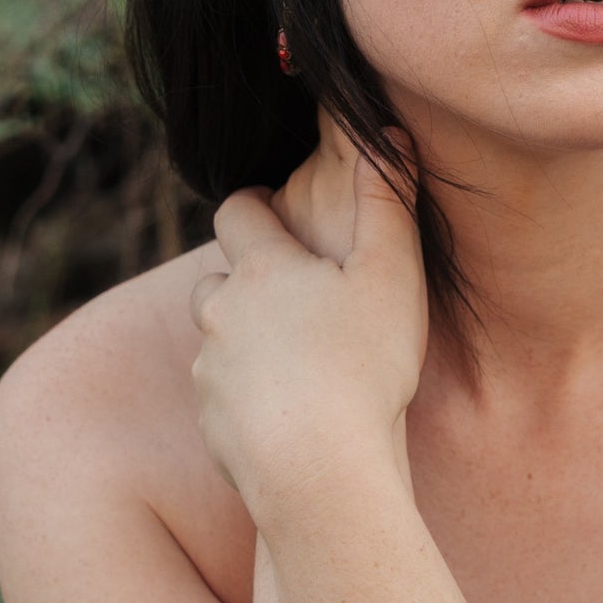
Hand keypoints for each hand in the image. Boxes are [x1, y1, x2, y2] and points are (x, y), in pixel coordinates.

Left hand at [188, 121, 426, 516]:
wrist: (318, 468)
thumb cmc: (364, 365)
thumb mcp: (392, 274)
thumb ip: (388, 201)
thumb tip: (386, 134)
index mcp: (263, 269)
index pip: (237, 212)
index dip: (254, 205)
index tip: (271, 208)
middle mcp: (222, 313)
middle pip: (217, 280)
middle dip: (246, 280)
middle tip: (293, 295)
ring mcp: (211, 371)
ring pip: (218, 341)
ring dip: (245, 342)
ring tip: (295, 361)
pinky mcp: (211, 424)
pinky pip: (224, 398)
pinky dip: (249, 399)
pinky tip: (291, 416)